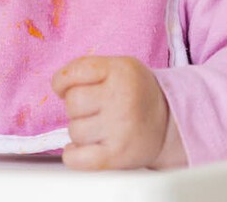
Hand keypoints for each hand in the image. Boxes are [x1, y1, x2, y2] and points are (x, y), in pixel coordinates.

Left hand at [51, 55, 186, 169]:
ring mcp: (119, 129)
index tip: (65, 88)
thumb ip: (88, 69)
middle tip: (94, 109)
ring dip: (81, 130)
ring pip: (74, 130)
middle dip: (77, 107)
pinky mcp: (116, 156)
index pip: (73, 72)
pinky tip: (83, 148)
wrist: (168, 124)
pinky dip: (73, 155)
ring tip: (100, 127)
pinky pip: (77, 159)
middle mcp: (121, 99)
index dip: (62, 82)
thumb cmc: (135, 93)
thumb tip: (57, 85)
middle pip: (72, 103)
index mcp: (121, 72)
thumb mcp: (120, 67)